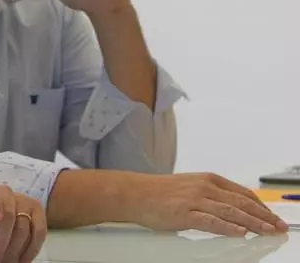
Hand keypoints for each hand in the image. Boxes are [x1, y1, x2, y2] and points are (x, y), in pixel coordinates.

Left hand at [0, 181, 45, 262]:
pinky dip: (30, 249)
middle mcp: (6, 193)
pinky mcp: (38, 214)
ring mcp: (25, 201)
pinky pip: (39, 232)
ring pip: (24, 225)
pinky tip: (21, 260)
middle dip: (2, 237)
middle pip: (9, 212)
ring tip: (4, 260)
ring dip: (14, 247)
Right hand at [130, 173, 288, 235]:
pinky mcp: (184, 212)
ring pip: (230, 212)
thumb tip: (231, 210)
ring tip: (267, 231)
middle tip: (278, 227)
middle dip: (263, 216)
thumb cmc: (159, 192)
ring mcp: (194, 199)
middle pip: (241, 202)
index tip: (273, 217)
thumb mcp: (190, 187)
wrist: (134, 193)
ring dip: (252, 223)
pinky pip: (210, 221)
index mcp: (208, 179)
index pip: (242, 193)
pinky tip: (239, 232)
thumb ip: (210, 196)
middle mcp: (204, 187)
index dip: (261, 206)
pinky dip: (227, 227)